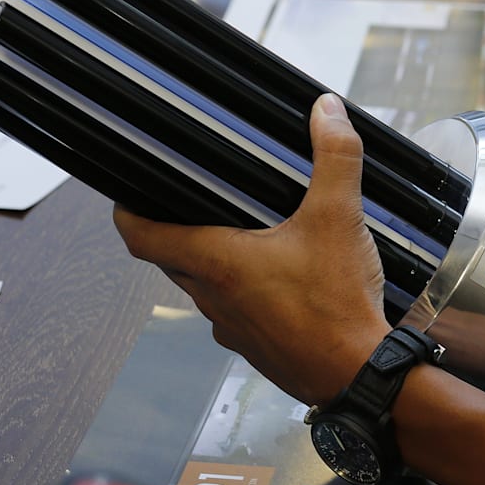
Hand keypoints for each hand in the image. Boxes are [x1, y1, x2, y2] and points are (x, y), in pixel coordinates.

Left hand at [114, 95, 389, 405]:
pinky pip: (234, 312)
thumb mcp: (340, 218)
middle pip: (171, 259)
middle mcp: (213, 298)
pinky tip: (282, 278)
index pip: (142, 237)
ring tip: (244, 232)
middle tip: (191, 200)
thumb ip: (334, 158)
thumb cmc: (337, 304)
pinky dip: (243, 291)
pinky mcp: (256, 347)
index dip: (127, 211)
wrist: (358, 374)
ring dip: (212, 261)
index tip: (126, 193)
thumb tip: (326, 110)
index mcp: (218, 263)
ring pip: (203, 287)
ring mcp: (231, 327)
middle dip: (175, 229)